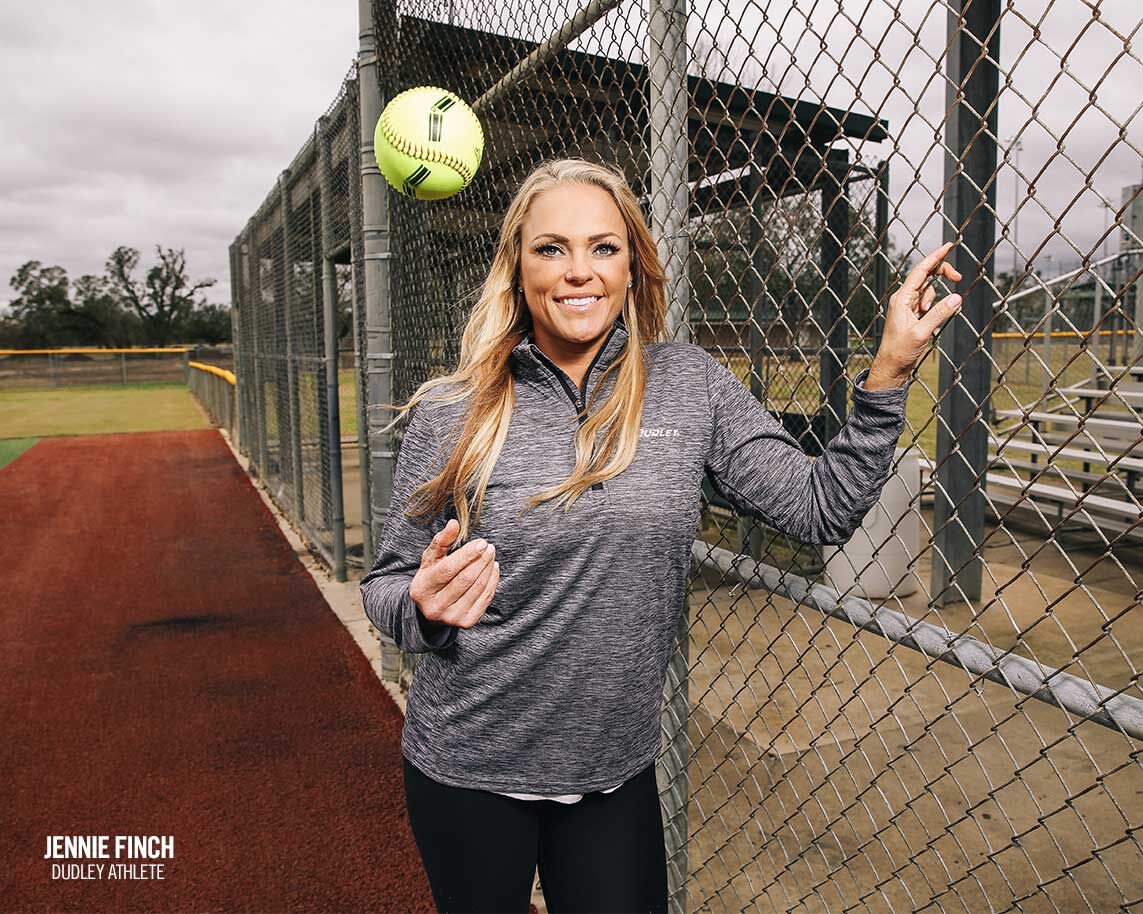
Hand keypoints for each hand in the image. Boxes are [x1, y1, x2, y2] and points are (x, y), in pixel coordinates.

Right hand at [409, 518, 499, 629]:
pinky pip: (485, 599)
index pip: (448, 570)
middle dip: (481, 561)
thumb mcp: (430, 559)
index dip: (467, 555)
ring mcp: (451, 617)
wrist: (431, 610)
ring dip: (488, 569)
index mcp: (422, 589)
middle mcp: (435, 607)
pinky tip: (493, 569)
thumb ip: (441, 541)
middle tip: (490, 547)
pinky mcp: (466, 622)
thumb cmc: (432, 578)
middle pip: (465, 579)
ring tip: (491, 555)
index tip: (481, 543)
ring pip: (477, 589)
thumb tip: (454, 523)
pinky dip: (492, 582)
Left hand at [866, 240, 963, 389]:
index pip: (920, 271)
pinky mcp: (912, 315)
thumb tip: (957, 298)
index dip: (935, 257)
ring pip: (929, 291)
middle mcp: (903, 299)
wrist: (891, 366)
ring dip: (936, 300)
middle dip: (942, 275)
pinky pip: (928, 304)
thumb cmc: (900, 350)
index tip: (949, 246)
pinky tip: (929, 324)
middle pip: (926, 276)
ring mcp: (908, 306)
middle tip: (958, 279)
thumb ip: (939, 313)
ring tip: (927, 321)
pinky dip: (934, 308)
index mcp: (901, 298)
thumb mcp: (922, 332)